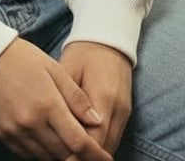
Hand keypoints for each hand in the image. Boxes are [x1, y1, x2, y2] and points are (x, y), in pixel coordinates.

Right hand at [0, 38, 112, 159]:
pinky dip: (41, 153)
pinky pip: (27, 154)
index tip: (106, 160)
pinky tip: (47, 143)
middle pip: (64, 154)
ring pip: (46, 157)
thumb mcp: (54, 69)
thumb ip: (77, 97)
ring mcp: (15, 131)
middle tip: (90, 153)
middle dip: (80, 158)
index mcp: (48, 105)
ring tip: (70, 147)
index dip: (96, 155)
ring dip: (61, 156)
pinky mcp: (2, 134)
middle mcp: (31, 123)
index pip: (79, 142)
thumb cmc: (23, 58)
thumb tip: (98, 121)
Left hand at [59, 42, 132, 156]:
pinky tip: (81, 148)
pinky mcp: (125, 112)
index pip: (93, 138)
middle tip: (62, 160)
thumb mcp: (68, 70)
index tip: (61, 158)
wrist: (108, 37)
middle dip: (84, 157)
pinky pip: (114, 138)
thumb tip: (59, 127)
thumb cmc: (83, 52)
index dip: (78, 152)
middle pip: (104, 147)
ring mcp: (124, 112)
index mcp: (103, 96)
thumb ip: (67, 99)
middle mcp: (118, 108)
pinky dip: (99, 146)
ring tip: (69, 156)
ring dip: (92, 154)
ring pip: (111, 146)